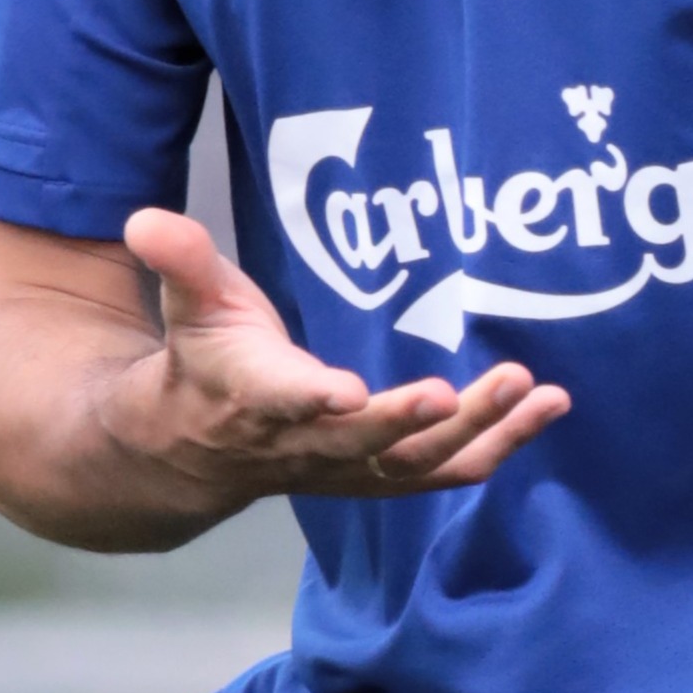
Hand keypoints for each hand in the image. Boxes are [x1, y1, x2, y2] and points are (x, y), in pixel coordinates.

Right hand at [120, 208, 568, 503]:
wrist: (198, 452)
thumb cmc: (207, 361)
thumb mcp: (190, 306)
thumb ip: (181, 262)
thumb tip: (145, 217)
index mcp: (255, 396)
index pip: (283, 400)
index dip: (314, 398)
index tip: (345, 390)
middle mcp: (308, 442)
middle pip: (367, 441)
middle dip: (415, 418)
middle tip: (468, 387)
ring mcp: (353, 468)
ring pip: (420, 461)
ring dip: (481, 430)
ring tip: (537, 391)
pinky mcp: (387, 475)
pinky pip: (450, 470)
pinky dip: (501, 445)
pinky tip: (547, 410)